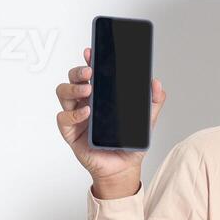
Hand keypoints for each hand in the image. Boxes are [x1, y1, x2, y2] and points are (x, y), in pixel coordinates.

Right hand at [56, 46, 166, 194]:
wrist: (124, 169)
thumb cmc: (129, 144)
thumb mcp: (147, 120)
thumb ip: (153, 101)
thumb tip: (156, 82)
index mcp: (100, 96)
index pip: (91, 73)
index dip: (89, 60)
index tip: (91, 51)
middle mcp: (85, 102)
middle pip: (73, 78)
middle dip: (78, 71)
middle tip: (90, 72)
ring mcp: (76, 116)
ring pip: (63, 92)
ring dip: (73, 87)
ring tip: (88, 90)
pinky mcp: (71, 133)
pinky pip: (63, 118)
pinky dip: (73, 113)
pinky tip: (86, 113)